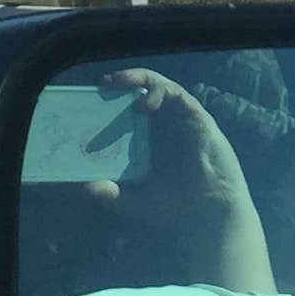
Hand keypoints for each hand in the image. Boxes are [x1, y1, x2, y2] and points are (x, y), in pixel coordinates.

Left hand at [83, 68, 273, 295]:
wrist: (208, 215)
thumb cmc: (176, 209)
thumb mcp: (135, 202)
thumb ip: (112, 195)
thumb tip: (86, 188)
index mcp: (151, 142)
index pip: (128, 114)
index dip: (111, 104)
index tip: (91, 101)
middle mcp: (166, 127)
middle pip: (142, 95)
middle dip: (121, 85)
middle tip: (103, 85)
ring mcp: (182, 120)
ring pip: (159, 87)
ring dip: (138, 79)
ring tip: (117, 83)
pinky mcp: (197, 117)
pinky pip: (177, 94)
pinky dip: (157, 91)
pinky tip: (141, 104)